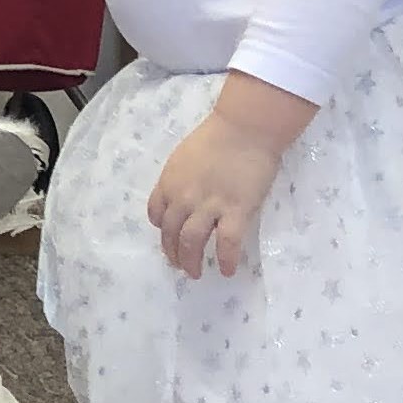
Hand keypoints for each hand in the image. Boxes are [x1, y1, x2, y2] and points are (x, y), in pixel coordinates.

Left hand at [146, 105, 290, 279]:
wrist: (245, 128)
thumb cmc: (218, 136)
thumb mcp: (184, 156)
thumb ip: (179, 178)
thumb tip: (181, 194)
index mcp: (169, 183)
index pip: (156, 213)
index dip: (161, 229)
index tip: (167, 237)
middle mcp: (183, 198)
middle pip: (170, 233)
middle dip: (172, 252)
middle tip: (179, 265)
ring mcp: (208, 206)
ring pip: (192, 242)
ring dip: (191, 261)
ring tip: (194, 274)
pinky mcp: (236, 211)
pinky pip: (227, 243)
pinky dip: (225, 260)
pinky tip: (226, 271)